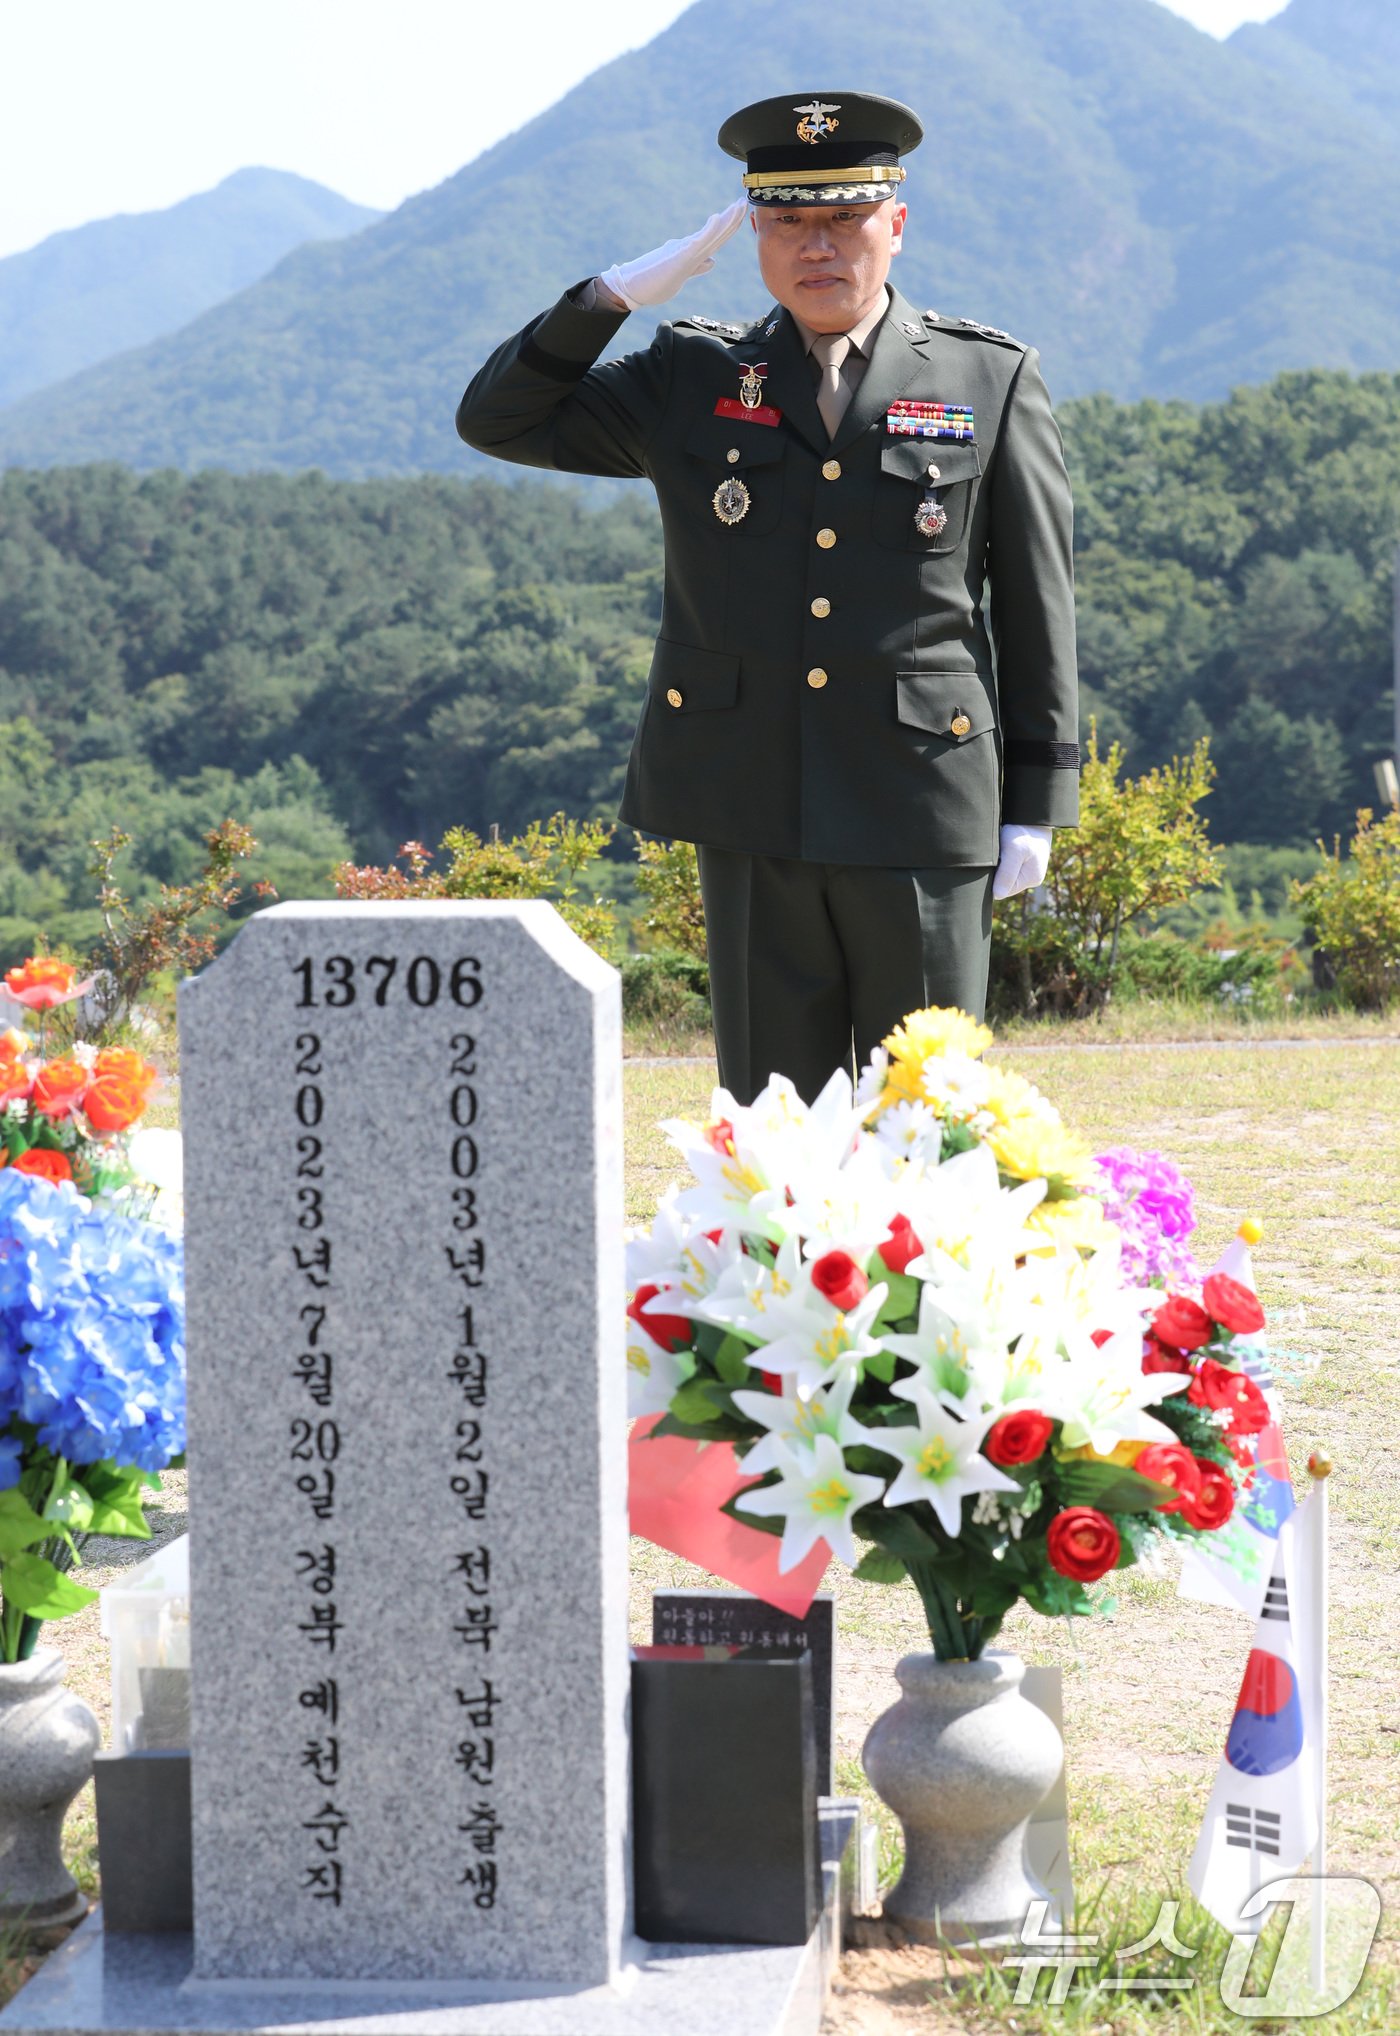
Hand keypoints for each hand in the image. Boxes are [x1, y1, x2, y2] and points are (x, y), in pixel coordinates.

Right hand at [598, 198, 748, 311]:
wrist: (635, 287)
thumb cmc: (656, 281)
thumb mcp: (683, 273)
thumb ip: (698, 266)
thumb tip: (712, 262)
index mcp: (694, 251)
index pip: (717, 237)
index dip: (730, 225)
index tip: (741, 211)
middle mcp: (691, 247)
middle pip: (717, 231)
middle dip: (733, 217)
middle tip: (744, 200)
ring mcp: (686, 250)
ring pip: (712, 233)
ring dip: (727, 219)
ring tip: (738, 205)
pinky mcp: (680, 256)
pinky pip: (698, 241)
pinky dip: (709, 230)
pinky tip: (718, 218)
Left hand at [993, 824, 1051, 899]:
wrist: (1031, 814)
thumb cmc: (1024, 831)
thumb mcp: (1014, 851)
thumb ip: (1006, 874)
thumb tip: (997, 895)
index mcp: (1032, 879)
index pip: (1004, 891)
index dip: (993, 880)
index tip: (991, 864)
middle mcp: (1030, 877)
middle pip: (1004, 883)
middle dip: (995, 873)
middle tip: (994, 856)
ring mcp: (1027, 868)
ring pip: (1003, 874)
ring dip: (998, 865)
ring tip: (999, 850)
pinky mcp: (1022, 860)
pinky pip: (1006, 865)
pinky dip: (1000, 858)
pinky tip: (1001, 849)